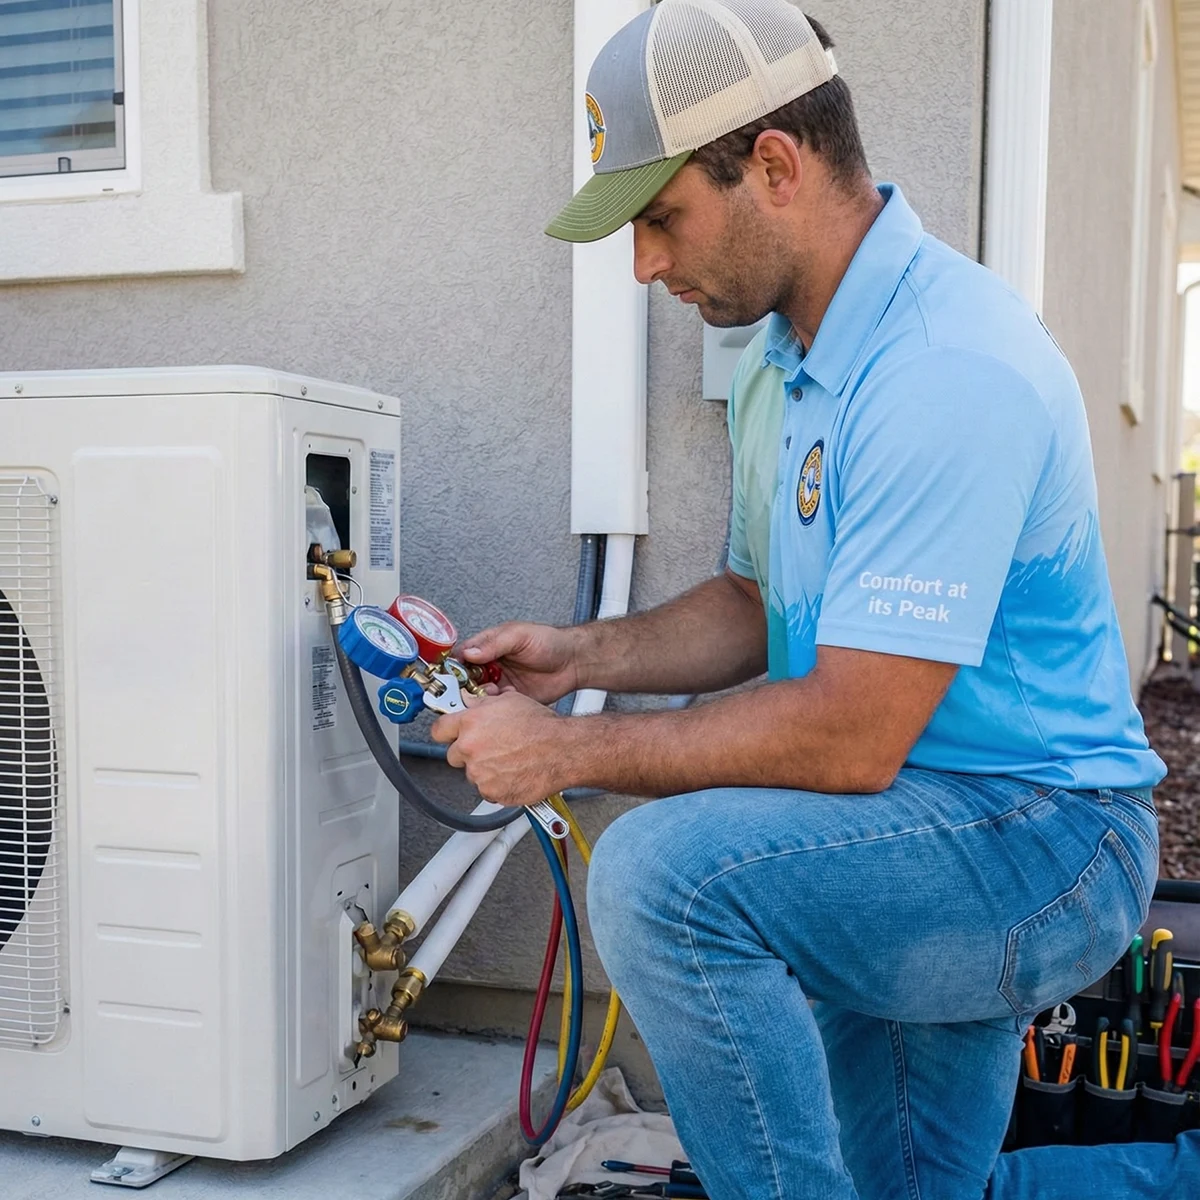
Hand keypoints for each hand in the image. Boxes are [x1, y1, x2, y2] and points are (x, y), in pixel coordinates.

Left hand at [430, 691, 569, 805]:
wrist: (563, 750)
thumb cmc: (541, 726)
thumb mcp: (509, 701)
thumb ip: (482, 704)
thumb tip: (469, 703)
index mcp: (471, 723)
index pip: (438, 730)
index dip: (446, 732)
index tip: (449, 734)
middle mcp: (471, 748)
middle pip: (453, 755)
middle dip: (467, 752)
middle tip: (488, 748)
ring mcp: (479, 772)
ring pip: (472, 774)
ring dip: (484, 769)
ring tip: (507, 760)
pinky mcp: (491, 792)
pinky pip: (487, 790)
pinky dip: (497, 785)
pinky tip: (512, 772)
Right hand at [457, 621, 578, 704]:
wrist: (573, 662)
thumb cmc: (550, 642)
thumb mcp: (519, 635)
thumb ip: (493, 643)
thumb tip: (469, 652)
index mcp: (488, 647)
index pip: (461, 658)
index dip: (453, 668)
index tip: (451, 677)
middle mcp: (490, 666)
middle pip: (465, 681)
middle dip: (464, 687)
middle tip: (470, 690)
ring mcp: (500, 684)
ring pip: (477, 696)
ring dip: (479, 699)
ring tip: (492, 693)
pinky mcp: (511, 700)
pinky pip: (495, 708)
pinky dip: (495, 708)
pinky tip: (505, 700)